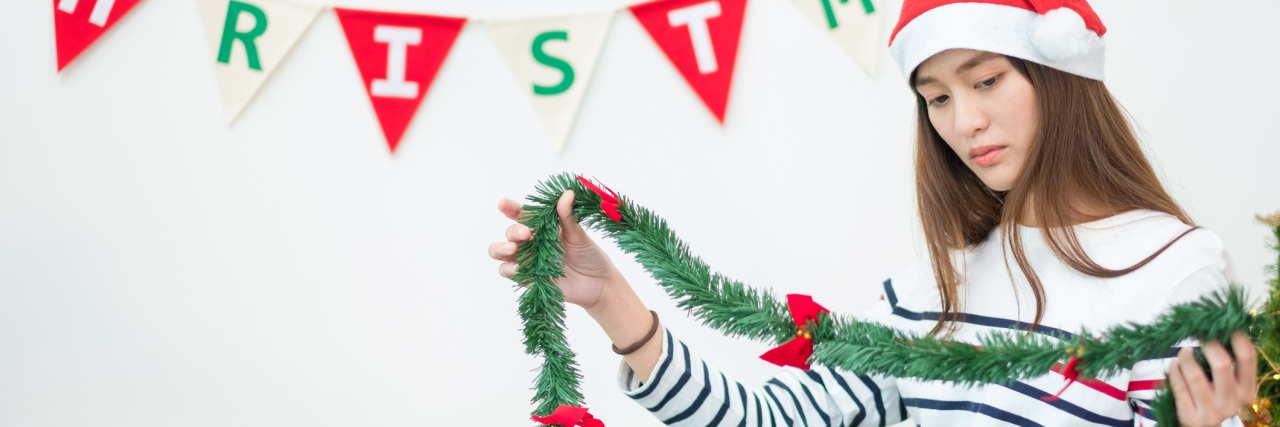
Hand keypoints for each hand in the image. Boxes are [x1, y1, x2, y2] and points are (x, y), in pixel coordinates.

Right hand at [489, 191, 620, 309]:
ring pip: (499, 251)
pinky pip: (507, 272)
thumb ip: (568, 216)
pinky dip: (508, 269)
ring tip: (512, 248)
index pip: (521, 214)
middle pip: (509, 233)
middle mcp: (531, 242)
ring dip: (501, 248)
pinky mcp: (527, 278)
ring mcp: (527, 260)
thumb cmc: (590, 256)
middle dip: (514, 231)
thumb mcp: (579, 235)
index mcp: (542, 227)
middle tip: (526, 233)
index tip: (504, 203)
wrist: (598, 284)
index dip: (510, 208)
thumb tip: (567, 193)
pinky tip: (518, 268)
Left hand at [1167, 332, 1256, 425]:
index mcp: (1246, 390)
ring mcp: (1211, 411)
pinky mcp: (1190, 417)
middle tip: (1199, 335)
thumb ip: (1227, 363)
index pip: (1247, 359)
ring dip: (1186, 357)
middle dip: (1208, 344)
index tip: (1225, 325)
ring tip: (1184, 351)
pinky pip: (1178, 386)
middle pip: (1222, 364)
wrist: (1204, 426)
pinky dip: (1174, 370)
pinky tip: (1174, 364)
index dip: (1237, 338)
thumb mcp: (1228, 384)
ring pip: (1195, 374)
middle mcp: (1232, 402)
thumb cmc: (1215, 395)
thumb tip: (1218, 329)